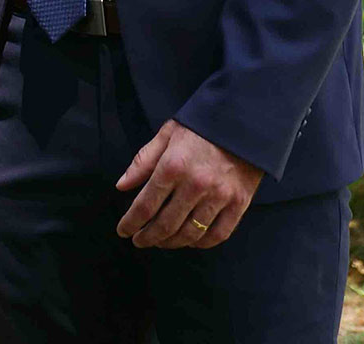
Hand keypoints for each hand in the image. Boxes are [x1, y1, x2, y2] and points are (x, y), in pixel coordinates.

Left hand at [114, 120, 263, 249]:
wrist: (242, 121)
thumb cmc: (201, 126)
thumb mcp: (167, 135)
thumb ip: (143, 161)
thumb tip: (121, 186)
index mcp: (173, 166)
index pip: (145, 205)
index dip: (131, 222)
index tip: (123, 231)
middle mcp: (195, 185)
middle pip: (165, 224)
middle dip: (148, 237)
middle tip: (140, 241)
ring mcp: (219, 196)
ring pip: (190, 234)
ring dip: (171, 243)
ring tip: (161, 241)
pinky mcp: (239, 203)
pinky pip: (218, 234)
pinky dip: (202, 243)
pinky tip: (190, 240)